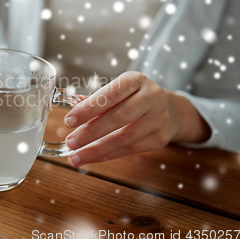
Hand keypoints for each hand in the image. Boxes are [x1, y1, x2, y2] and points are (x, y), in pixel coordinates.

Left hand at [63, 71, 210, 166]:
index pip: (110, 94)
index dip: (88, 108)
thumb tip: (71, 107)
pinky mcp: (160, 138)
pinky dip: (106, 155)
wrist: (170, 110)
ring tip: (75, 157)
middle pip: (117, 117)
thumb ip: (95, 99)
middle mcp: (150, 97)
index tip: (69, 120)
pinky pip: (129, 150)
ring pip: (123, 137)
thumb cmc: (134, 98)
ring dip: (96, 149)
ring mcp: (158, 119)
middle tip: (70, 142)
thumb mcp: (118, 91)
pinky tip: (91, 158)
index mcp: (135, 80)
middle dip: (90, 132)